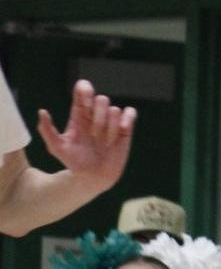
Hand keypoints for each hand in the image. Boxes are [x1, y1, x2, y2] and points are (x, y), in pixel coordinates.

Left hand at [36, 80, 135, 198]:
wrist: (93, 178)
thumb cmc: (74, 162)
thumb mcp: (57, 148)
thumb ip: (47, 130)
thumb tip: (42, 112)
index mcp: (79, 115)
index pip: (83, 90)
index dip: (85, 90)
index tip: (85, 104)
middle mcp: (95, 115)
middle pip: (101, 99)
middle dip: (98, 117)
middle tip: (94, 134)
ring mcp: (111, 121)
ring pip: (114, 109)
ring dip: (110, 127)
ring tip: (105, 142)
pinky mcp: (125, 128)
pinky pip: (130, 112)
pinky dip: (127, 119)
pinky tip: (122, 131)